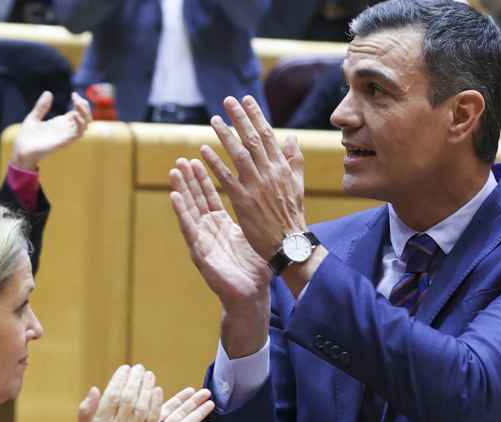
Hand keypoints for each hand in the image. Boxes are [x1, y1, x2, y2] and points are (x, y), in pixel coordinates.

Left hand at [11, 91, 92, 170]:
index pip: (78, 113)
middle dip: (85, 106)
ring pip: (85, 125)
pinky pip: (78, 134)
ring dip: (85, 113)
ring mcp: (66, 135)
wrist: (21, 150)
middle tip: (76, 97)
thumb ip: (42, 106)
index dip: (80, 103)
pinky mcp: (64, 142)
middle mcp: (66, 129)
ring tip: (77, 103)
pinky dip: (80, 124)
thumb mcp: (34, 117)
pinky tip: (75, 115)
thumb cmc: (27, 137)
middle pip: (85, 118)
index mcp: (60, 123)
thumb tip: (48, 92)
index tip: (74, 94)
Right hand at [77, 365, 162, 421]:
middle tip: (139, 368)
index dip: (119, 380)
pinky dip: (155, 404)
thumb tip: (96, 389)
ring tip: (149, 375)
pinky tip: (157, 391)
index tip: (125, 368)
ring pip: (141, 407)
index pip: (112, 396)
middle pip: (128, 398)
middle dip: (134, 380)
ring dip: (146, 388)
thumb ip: (86, 410)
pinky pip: (152, 420)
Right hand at [170, 157, 271, 355]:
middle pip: (197, 200)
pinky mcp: (200, 253)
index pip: (211, 197)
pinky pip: (189, 229)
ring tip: (174, 171)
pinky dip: (181, 212)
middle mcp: (210, 231)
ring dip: (181, 191)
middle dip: (189, 180)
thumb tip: (270, 197)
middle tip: (181, 159)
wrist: (251, 296)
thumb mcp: (257, 236)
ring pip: (189, 211)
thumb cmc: (255, 270)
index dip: (203, 179)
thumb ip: (258, 216)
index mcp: (223, 226)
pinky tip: (174, 197)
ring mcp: (203, 241)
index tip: (197, 159)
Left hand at [201, 95, 306, 262]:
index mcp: (282, 168)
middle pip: (253, 139)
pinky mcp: (243, 201)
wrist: (289, 243)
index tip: (246, 100)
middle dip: (239, 118)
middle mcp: (270, 173)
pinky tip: (203, 150)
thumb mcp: (297, 184)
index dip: (256, 116)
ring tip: (213, 120)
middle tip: (227, 101)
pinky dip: (215, 163)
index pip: (268, 135)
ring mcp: (256, 186)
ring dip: (225, 135)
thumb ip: (293, 159)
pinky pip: (226, 178)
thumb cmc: (292, 215)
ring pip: (239, 155)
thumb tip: (290, 137)